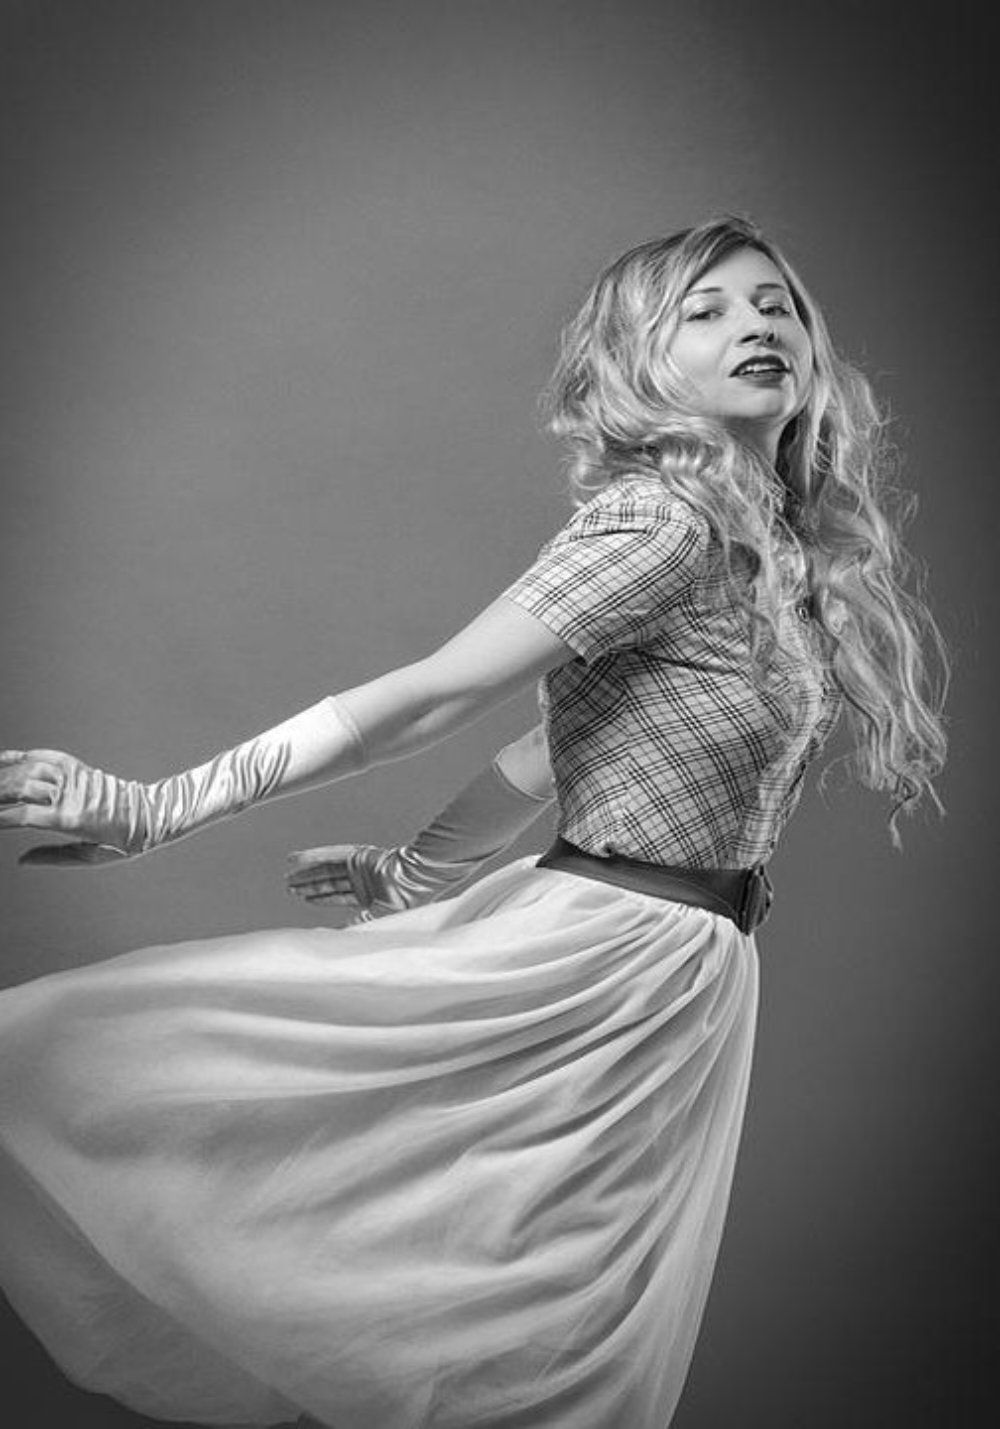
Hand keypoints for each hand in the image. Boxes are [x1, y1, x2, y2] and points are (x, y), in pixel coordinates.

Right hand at [0, 748, 131, 864]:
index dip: (1, 819)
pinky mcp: (80, 769)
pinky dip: (24, 757)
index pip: (24, 816)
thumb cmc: (123, 843)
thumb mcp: (89, 858)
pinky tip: (6, 759)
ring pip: (31, 770)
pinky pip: (48, 757)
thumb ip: (52, 857)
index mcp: (72, 820)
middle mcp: (71, 795)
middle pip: (22, 788)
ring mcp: (76, 778)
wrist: (151, 817)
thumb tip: (21, 860)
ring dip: (6, 775)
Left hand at [285, 844, 407, 921]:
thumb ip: (352, 928)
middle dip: (311, 886)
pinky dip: (312, 856)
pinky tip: (296, 859)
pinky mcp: (357, 855)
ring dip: (308, 874)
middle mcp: (364, 881)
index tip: (304, 898)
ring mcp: (360, 867)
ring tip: (290, 877)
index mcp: (371, 896)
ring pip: (328, 870)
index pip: (339, 897)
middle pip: (331, 883)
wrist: (414, 882)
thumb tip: (326, 938)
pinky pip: (330, 855)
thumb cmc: (402, 905)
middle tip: (291, 887)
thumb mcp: (374, 921)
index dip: (321, 898)